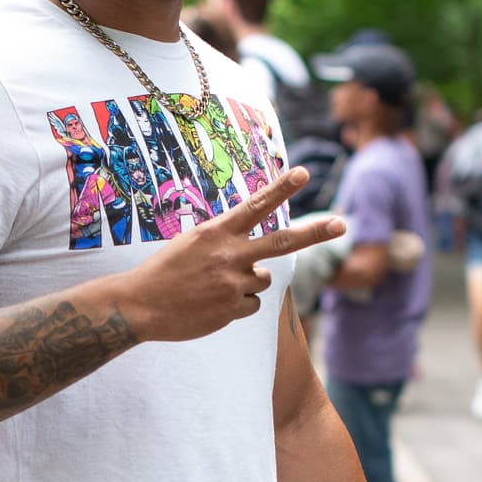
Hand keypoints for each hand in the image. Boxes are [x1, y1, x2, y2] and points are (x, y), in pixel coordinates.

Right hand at [121, 163, 344, 343]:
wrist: (139, 306)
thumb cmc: (164, 272)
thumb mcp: (192, 243)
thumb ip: (226, 242)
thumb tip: (259, 258)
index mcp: (217, 232)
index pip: (256, 205)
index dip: (281, 188)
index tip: (303, 173)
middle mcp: (230, 254)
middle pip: (283, 242)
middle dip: (315, 232)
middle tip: (342, 224)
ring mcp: (234, 282)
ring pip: (262, 279)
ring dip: (247, 282)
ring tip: (214, 287)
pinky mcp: (233, 309)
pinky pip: (252, 304)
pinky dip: (238, 305)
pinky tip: (212, 304)